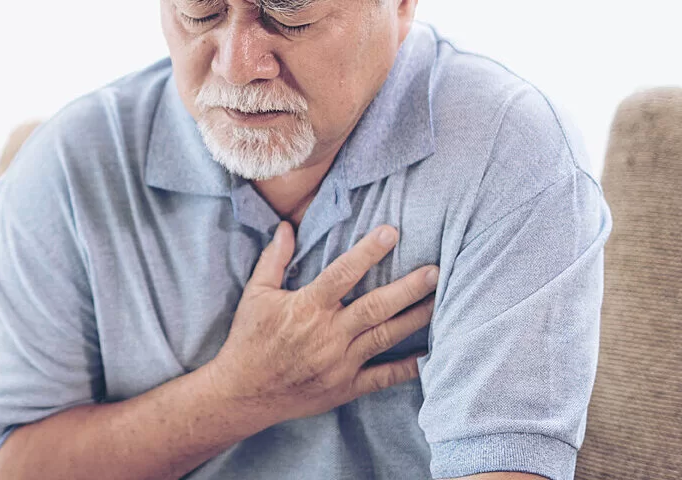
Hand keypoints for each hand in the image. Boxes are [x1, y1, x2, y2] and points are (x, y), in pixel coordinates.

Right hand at [205, 222, 437, 424]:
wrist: (243, 393)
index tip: (391, 232)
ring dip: (415, 318)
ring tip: (438, 301)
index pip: (343, 273)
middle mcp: (328, 334)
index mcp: (307, 307)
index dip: (369, 251)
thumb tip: (286, 226)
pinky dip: (407, 367)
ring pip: (386, 336)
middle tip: (435, 272)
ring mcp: (340, 362)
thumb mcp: (255, 295)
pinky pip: (383, 377)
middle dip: (408, 288)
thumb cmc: (248, 340)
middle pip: (376, 306)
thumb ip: (274, 259)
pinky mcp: (345, 386)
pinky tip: (428, 354)